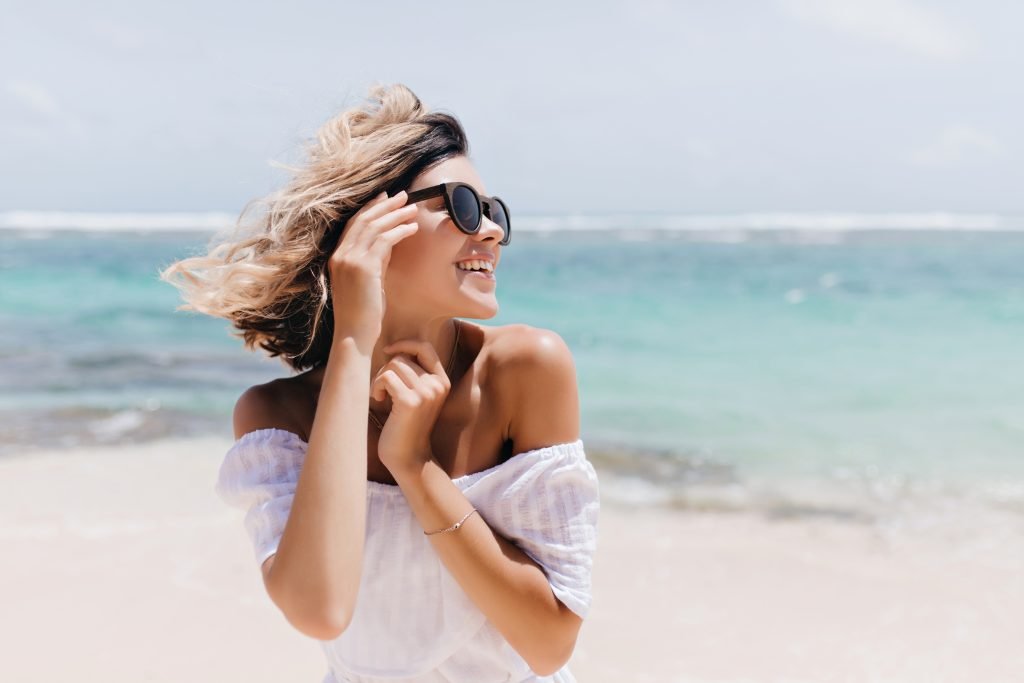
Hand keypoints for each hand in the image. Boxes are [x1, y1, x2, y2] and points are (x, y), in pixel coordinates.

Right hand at [327, 190, 419, 344]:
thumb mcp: (367, 281)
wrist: (354, 335)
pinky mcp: (363, 267)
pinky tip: (412, 227)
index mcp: (337, 257)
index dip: (370, 208)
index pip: (353, 224)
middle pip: (363, 219)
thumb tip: (388, 244)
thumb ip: (374, 261)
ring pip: (374, 226)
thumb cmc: (364, 314)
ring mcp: (349, 260)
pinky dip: (399, 230)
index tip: (384, 197)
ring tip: (412, 207)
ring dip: (395, 214)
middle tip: (402, 195)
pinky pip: (384, 240)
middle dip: (384, 205)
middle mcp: (340, 255)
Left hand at [371, 339, 451, 474]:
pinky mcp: (410, 401)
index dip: (405, 345)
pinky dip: (376, 386)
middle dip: (386, 369)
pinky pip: (386, 377)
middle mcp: (437, 385)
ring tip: (381, 396)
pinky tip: (378, 401)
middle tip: (383, 389)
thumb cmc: (406, 426)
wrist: (410, 458)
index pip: (425, 347)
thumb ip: (414, 374)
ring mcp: (426, 392)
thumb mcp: (417, 396)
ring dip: (380, 378)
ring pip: (394, 364)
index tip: (388, 353)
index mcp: (442, 381)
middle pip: (403, 357)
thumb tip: (392, 350)